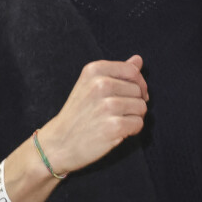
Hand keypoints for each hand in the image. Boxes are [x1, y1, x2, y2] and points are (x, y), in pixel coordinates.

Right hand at [37, 55, 148, 175]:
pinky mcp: (114, 126)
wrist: (60, 142)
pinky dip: (132, 130)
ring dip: (134, 116)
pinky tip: (117, 132)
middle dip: (134, 102)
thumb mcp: (91, 84)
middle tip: (117, 112)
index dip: (139, 83)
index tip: (133, 94)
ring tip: (116, 120)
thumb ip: (116, 71)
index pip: (132, 70)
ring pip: (141, 107)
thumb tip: (138, 59)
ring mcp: (107, 105)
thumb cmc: (79, 112)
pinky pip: (139, 123)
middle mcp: (101, 84)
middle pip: (138, 90)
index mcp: (94, 70)